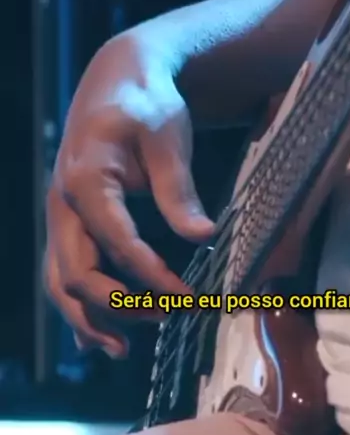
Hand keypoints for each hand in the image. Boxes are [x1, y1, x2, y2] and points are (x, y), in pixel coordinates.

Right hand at [45, 29, 214, 357]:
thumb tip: (203, 237)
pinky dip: (79, 309)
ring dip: (90, 318)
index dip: (152, 277)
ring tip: (123, 349)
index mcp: (86, 181)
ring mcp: (61, 219)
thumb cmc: (145, 107)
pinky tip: (100, 337)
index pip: (116, 243)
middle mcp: (63, 206)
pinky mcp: (70, 228)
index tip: (188, 297)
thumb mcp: (167, 138)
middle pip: (76, 274)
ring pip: (61, 282)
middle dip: (119, 305)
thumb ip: (180, 190)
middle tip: (166, 317)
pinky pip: (64, 275)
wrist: (117, 85)